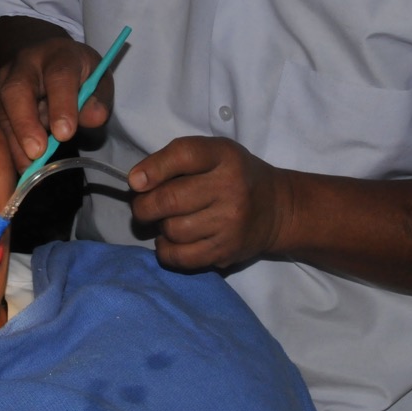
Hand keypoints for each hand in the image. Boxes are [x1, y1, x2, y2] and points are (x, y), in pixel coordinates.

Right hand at [0, 18, 114, 169]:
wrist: (48, 58)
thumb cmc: (77, 73)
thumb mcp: (97, 79)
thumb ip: (98, 98)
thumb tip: (93, 118)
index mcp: (58, 55)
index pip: (58, 76)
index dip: (61, 104)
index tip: (65, 133)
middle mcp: (25, 64)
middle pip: (17, 90)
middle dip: (25, 123)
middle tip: (36, 151)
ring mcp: (4, 80)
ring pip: (2, 110)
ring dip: (14, 141)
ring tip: (29, 167)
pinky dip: (8, 147)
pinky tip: (20, 165)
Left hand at [129, 137, 294, 270]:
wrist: (276, 209)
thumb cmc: (233, 175)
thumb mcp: (213, 153)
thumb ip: (174, 159)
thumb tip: (135, 182)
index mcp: (224, 156)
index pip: (184, 155)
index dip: (153, 168)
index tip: (134, 181)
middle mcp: (230, 188)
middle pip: (170, 199)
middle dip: (144, 205)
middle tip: (143, 206)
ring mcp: (230, 223)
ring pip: (172, 229)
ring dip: (158, 227)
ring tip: (165, 220)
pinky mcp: (226, 251)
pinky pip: (181, 257)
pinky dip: (165, 250)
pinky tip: (169, 240)